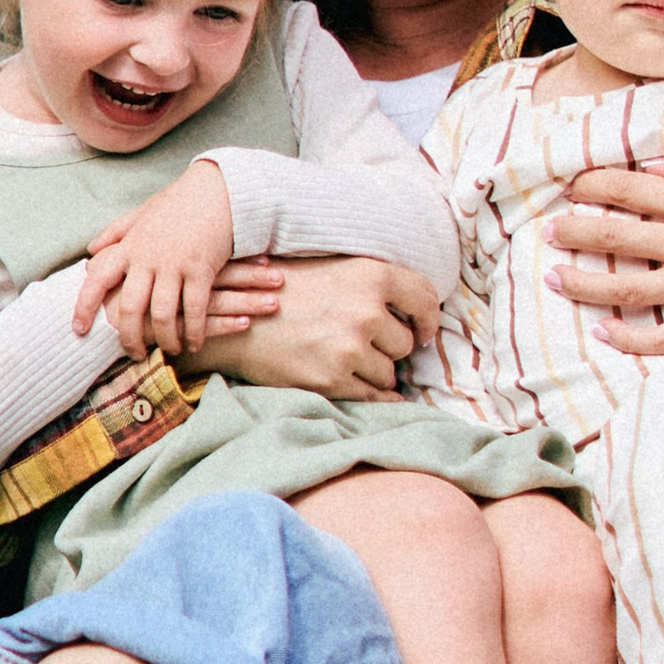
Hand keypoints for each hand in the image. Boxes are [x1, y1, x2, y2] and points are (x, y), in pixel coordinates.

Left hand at [74, 159, 238, 357]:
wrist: (220, 188)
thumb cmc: (180, 201)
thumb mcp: (143, 213)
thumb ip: (115, 232)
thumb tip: (90, 249)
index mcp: (130, 245)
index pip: (97, 279)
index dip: (84, 307)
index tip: (78, 330)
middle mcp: (147, 257)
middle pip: (129, 307)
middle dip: (129, 337)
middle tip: (135, 353)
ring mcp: (174, 264)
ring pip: (162, 314)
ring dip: (165, 338)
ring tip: (170, 350)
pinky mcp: (201, 269)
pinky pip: (194, 310)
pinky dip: (193, 331)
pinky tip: (195, 342)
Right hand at [205, 253, 441, 400]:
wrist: (236, 317)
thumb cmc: (284, 289)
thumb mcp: (334, 267)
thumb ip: (374, 282)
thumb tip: (415, 308)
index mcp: (371, 275)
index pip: (425, 300)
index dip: (427, 320)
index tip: (422, 330)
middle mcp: (365, 312)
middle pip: (405, 344)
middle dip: (389, 348)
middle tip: (366, 343)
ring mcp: (349, 349)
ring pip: (388, 373)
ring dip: (375, 371)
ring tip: (347, 359)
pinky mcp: (332, 380)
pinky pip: (373, 396)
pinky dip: (373, 395)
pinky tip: (367, 387)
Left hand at [547, 156, 663, 353]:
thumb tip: (650, 167)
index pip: (631, 189)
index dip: (593, 184)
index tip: (571, 185)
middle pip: (617, 238)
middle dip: (574, 232)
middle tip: (547, 230)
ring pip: (628, 290)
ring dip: (585, 284)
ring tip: (555, 279)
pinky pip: (663, 338)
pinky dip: (628, 338)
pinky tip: (603, 332)